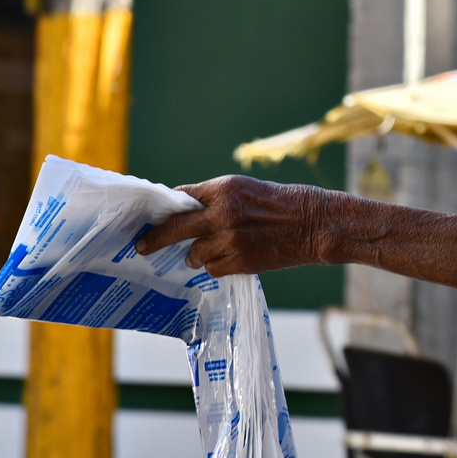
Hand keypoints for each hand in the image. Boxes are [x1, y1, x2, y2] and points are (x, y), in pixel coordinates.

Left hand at [135, 175, 326, 276]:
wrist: (314, 224)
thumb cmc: (282, 203)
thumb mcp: (246, 189)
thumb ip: (216, 198)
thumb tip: (186, 211)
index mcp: (224, 189)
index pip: (182, 198)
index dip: (167, 209)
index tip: (153, 217)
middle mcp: (223, 213)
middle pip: (176, 227)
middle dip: (155, 238)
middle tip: (142, 246)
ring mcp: (231, 239)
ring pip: (195, 253)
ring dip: (196, 254)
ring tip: (207, 250)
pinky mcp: (241, 261)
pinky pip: (212, 268)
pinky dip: (216, 265)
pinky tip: (228, 258)